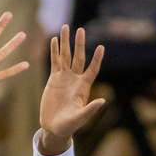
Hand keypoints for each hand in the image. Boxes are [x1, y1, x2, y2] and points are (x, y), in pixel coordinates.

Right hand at [39, 25, 104, 154]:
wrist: (54, 128)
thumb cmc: (69, 125)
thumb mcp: (80, 118)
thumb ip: (90, 109)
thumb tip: (102, 101)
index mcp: (83, 87)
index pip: (92, 69)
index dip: (96, 59)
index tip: (101, 47)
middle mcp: (75, 79)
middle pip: (78, 58)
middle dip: (79, 44)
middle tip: (80, 30)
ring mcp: (64, 78)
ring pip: (65, 56)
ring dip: (65, 43)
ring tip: (65, 27)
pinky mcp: (53, 80)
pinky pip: (54, 62)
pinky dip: (54, 51)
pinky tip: (54, 40)